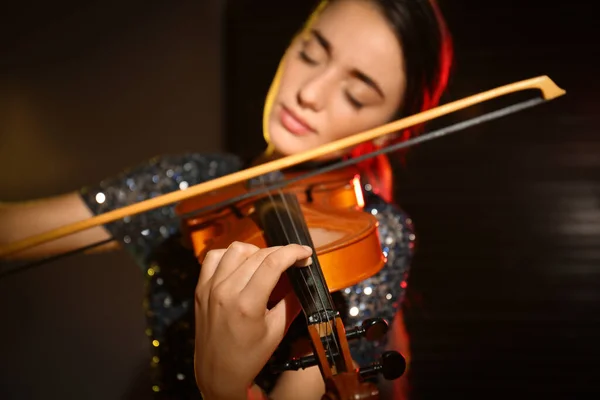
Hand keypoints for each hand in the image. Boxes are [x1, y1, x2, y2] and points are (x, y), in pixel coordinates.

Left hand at [194, 241, 312, 399]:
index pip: (273, 263)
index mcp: (247, 305)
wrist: (217, 373)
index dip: (293, 252)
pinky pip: (214, 257)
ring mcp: (210, 288)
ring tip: (266, 263)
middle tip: (292, 260)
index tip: (305, 253)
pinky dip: (229, 255)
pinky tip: (241, 264)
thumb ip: (291, 303)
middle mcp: (225, 292)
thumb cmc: (248, 357)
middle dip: (280, 252)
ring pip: (236, 250)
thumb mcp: (276, 331)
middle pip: (257, 255)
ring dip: (256, 252)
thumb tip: (302, 281)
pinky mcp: (200, 288)